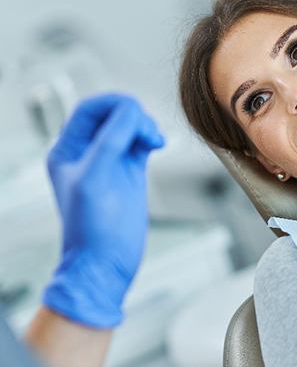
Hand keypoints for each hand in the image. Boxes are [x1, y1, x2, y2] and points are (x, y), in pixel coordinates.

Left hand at [43, 93, 164, 327]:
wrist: (105, 263)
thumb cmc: (91, 229)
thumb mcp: (95, 178)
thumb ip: (110, 141)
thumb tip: (131, 111)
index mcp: (67, 150)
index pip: (90, 109)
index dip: (114, 104)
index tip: (135, 112)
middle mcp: (87, 152)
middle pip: (112, 113)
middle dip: (133, 115)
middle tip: (147, 132)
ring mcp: (110, 160)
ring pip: (129, 125)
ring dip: (144, 125)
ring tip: (153, 141)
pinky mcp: (130, 171)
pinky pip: (141, 141)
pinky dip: (151, 136)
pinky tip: (158, 144)